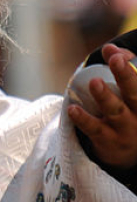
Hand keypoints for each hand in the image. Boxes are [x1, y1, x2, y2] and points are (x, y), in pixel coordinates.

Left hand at [68, 45, 136, 170]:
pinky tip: (72, 110)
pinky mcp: (107, 141)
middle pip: (135, 94)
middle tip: (116, 60)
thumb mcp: (128, 91)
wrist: (128, 153)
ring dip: (105, 96)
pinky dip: (83, 119)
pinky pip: (94, 130)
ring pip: (115, 112)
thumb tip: (110, 48)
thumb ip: (121, 65)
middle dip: (126, 76)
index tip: (118, 56)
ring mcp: (124, 129)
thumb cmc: (128, 111)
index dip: (130, 70)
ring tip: (95, 83)